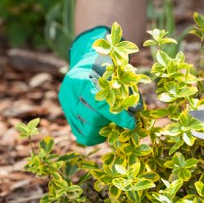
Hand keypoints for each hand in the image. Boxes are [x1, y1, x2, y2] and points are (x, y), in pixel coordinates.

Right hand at [59, 26, 137, 145]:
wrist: (86, 65)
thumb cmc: (104, 67)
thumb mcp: (114, 73)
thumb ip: (124, 90)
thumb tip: (137, 110)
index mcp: (79, 80)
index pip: (99, 104)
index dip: (117, 116)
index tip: (132, 123)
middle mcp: (69, 94)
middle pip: (92, 118)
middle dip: (111, 122)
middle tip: (123, 121)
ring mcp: (66, 106)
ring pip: (87, 129)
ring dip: (104, 130)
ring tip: (113, 123)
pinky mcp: (67, 116)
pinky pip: (81, 135)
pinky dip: (95, 136)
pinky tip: (104, 130)